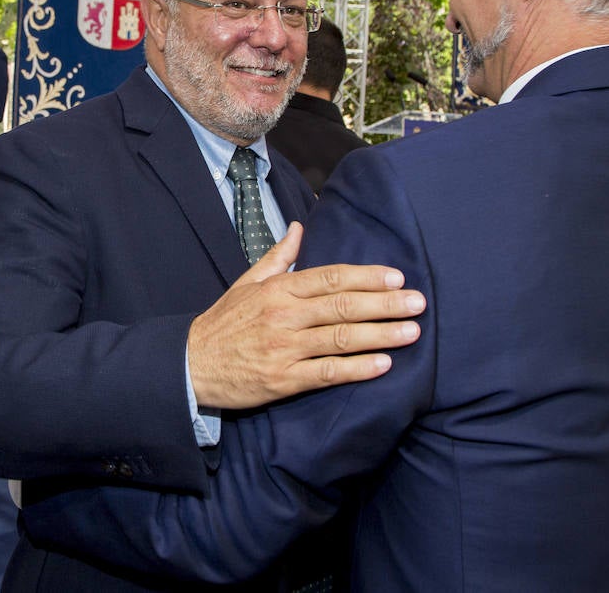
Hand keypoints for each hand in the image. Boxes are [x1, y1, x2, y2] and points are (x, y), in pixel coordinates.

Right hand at [187, 222, 423, 408]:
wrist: (190, 365)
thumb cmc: (224, 323)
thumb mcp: (247, 283)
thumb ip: (279, 257)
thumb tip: (300, 227)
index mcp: (278, 289)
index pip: (331, 277)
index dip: (367, 276)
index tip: (397, 277)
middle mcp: (284, 316)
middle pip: (343, 306)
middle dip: (385, 303)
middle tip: (418, 302)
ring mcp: (285, 349)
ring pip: (341, 339)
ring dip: (381, 335)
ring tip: (412, 332)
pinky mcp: (283, 380)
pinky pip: (327, 373)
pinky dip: (357, 369)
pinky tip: (384, 365)